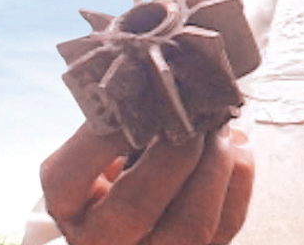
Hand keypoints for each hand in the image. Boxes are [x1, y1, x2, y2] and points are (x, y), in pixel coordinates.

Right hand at [40, 123, 252, 244]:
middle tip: (192, 116)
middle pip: (136, 207)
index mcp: (71, 208)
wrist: (151, 217)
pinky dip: (238, 176)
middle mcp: (105, 242)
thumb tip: (157, 76)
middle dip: (173, 151)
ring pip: (191, 224)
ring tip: (218, 128)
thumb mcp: (106, 150)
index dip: (101, 138)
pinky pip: (229, 221)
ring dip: (214, 164)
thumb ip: (120, 121)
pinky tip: (234, 147)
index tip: (133, 102)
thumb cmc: (126, 170)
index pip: (65, 181)